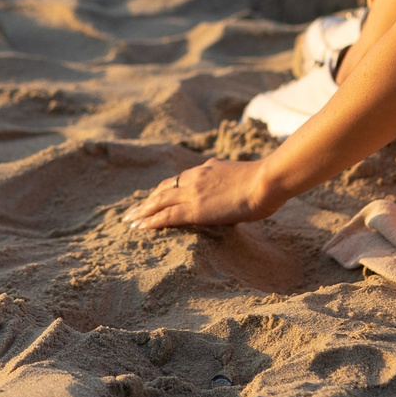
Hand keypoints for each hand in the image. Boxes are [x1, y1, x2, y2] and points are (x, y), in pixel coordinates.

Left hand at [124, 159, 280, 231]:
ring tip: (129, 220)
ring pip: (159, 202)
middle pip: (163, 189)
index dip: (164, 190)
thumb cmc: (265, 181)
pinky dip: (150, 221)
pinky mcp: (195, 209)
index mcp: (206, 169)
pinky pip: (166, 216)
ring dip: (142, 211)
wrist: (266, 181)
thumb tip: (233, 185)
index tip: (154, 198)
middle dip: (147, 201)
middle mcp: (194, 178)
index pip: (178, 180)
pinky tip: (140, 227)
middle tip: (134, 211)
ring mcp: (193, 193)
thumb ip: (231, 179)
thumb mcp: (243, 175)